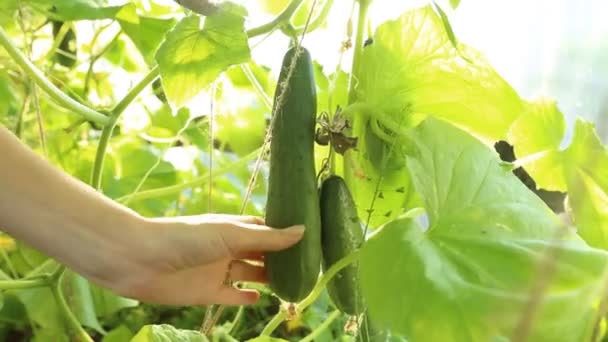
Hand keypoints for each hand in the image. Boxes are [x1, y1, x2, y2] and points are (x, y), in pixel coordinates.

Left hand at [87, 214, 303, 305]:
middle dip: (281, 258)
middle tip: (307, 267)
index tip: (309, 241)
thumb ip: (266, 237)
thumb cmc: (186, 238)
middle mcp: (227, 248)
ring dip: (268, 278)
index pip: (265, 229)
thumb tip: (303, 231)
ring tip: (292, 284)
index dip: (284, 234)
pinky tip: (261, 299)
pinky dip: (245, 298)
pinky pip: (232, 296)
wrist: (139, 260)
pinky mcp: (207, 292)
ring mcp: (217, 270)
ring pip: (250, 274)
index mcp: (233, 228)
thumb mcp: (230, 234)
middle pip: (260, 253)